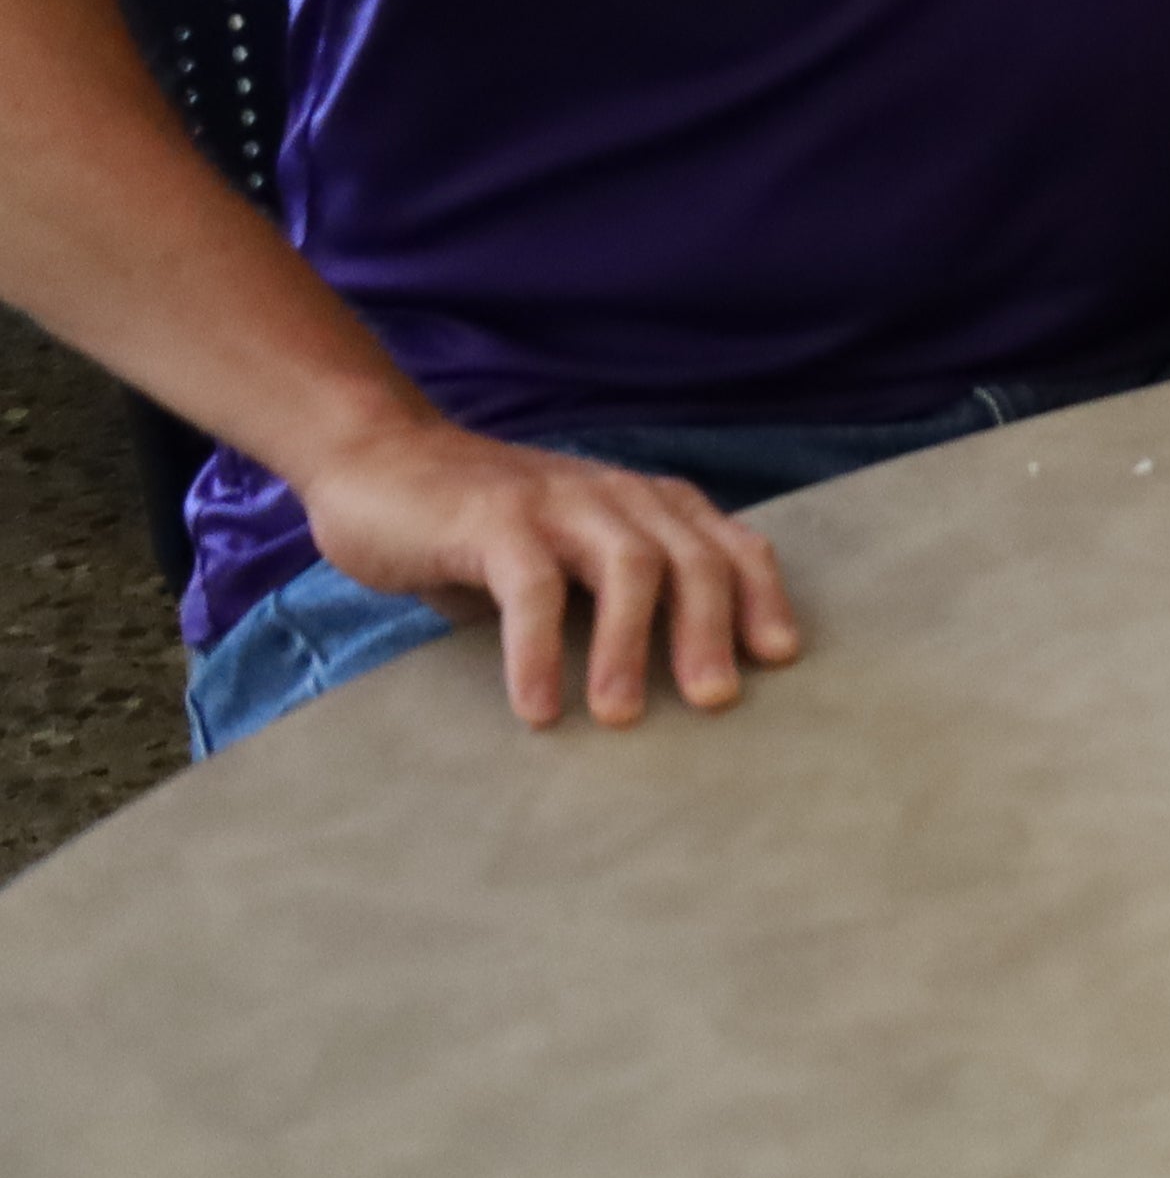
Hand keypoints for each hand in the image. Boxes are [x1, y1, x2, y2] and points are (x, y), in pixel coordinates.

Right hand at [295, 407, 796, 730]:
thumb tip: (655, 688)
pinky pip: (531, 587)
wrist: (381, 460)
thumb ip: (609, 600)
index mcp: (645, 505)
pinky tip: (536, 708)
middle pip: (691, 558)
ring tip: (619, 716)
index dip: (761, 596)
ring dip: (630, 642)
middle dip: (712, 629)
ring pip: (627, 563)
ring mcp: (556, 502)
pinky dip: (537, 650)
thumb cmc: (485, 531)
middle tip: (715, 701)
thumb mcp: (566, 559)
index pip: (727, 545)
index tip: (781, 656)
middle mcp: (614, 496)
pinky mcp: (492, 520)